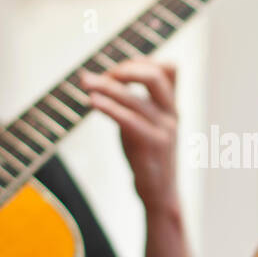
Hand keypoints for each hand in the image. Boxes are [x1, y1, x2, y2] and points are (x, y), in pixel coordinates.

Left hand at [79, 59, 178, 212]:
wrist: (159, 193)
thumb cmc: (147, 157)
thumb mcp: (148, 124)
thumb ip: (139, 103)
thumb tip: (115, 80)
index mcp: (172, 107)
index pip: (169, 69)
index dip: (142, 62)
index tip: (117, 70)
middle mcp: (172, 114)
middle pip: (155, 76)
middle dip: (125, 70)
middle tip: (101, 75)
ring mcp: (164, 130)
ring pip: (135, 99)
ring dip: (106, 87)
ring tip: (85, 82)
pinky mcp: (152, 145)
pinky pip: (128, 120)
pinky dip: (108, 107)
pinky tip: (92, 101)